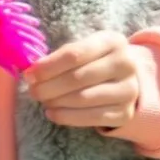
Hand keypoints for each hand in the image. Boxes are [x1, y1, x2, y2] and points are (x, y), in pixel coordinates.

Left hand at [23, 32, 144, 129]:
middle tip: (32, 91)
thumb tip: (32, 73)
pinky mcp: (125, 113)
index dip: (48, 66)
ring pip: (83, 98)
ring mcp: (129, 91)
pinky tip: (52, 113)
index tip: (29, 74)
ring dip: (56, 101)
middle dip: (49, 86)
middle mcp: (126, 65)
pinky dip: (67, 117)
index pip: (74, 54)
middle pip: (78, 78)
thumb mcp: (81, 49)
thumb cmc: (93, 60)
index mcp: (112, 41)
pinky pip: (92, 118)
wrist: (122, 79)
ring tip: (42, 100)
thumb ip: (58, 58)